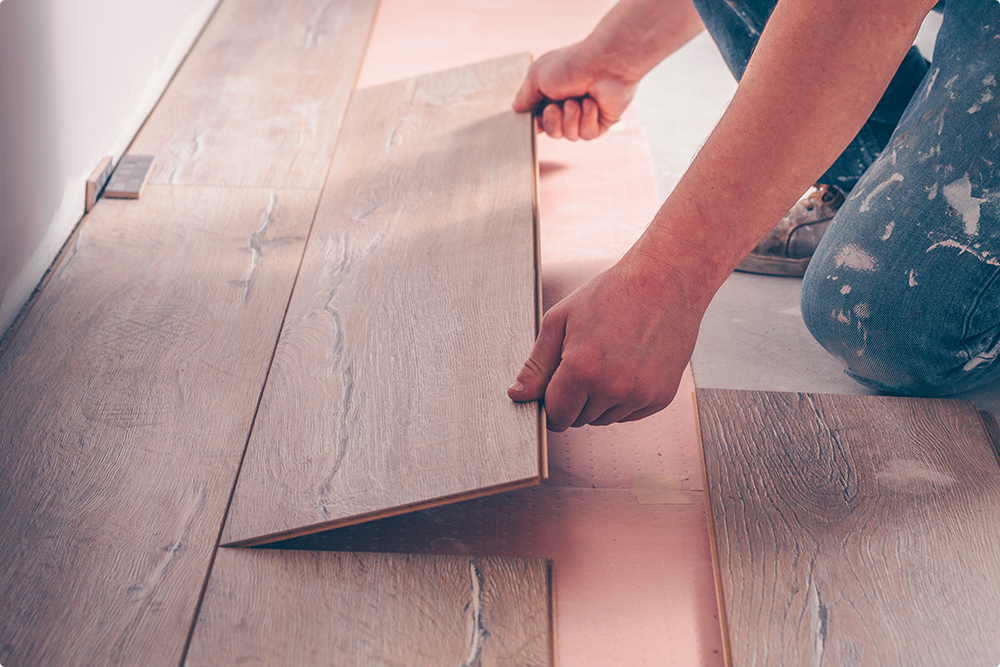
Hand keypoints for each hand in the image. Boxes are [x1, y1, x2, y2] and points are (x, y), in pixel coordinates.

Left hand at [507, 252, 701, 430]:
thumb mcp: (560, 320)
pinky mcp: (661, 397)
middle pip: (579, 419)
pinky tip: (628, 365)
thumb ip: (536, 364)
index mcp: (582, 370)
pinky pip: (630, 414)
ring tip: (609, 359)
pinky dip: (624, 398)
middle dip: (575, 399)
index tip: (554, 389)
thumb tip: (517, 394)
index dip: (550, 404)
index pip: (555, 415)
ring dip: (600, 400)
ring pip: (604, 419)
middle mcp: (613, 388)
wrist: (665, 281)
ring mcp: (640, 395)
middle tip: (586, 360)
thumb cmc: (612, 294)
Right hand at [512, 45, 636, 140]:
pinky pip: (586, 135)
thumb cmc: (571, 64)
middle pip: (552, 131)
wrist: (605, 63)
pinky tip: (591, 103)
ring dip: (570, 119)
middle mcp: (568, 105)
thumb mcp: (536, 77)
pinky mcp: (601, 122)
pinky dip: (586, 120)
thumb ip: (524, 97)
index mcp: (552, 93)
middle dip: (552, 122)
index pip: (538, 119)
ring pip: (569, 135)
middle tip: (556, 107)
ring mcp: (585, 115)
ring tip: (577, 101)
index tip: (536, 115)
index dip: (536, 121)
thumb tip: (516, 109)